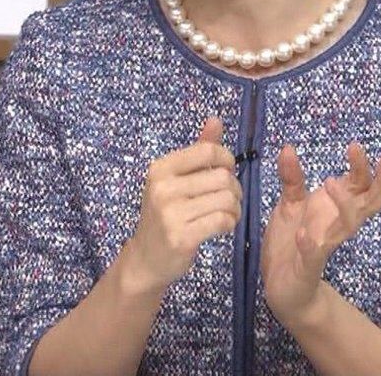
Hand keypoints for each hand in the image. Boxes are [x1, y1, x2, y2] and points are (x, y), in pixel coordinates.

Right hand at [126, 116, 242, 297]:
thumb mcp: (175, 179)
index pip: (208, 151)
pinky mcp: (181, 237)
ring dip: (235, 207)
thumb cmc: (165, 214)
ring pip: (226, 199)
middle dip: (234, 187)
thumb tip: (216, 120)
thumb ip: (198, 150)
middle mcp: (163, 188)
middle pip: (222, 176)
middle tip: (230, 198)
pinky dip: (230, 222)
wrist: (145, 259)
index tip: (226, 171)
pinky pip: (222, 221)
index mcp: (161, 168)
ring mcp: (171, 213)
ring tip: (228, 212)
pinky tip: (224, 225)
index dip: (226, 159)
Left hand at [260, 140, 380, 325]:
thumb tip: (288, 147)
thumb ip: (292, 177)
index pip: (361, 185)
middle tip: (357, 150)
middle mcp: (337, 225)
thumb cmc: (292, 240)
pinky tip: (302, 235)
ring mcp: (325, 245)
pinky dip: (310, 245)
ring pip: (348, 225)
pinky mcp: (309, 266)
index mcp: (335, 208)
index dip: (365, 166)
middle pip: (369, 201)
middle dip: (374, 178)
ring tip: (329, 182)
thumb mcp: (290, 203)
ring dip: (344, 203)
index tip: (357, 145)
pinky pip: (315, 256)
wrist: (283, 288)